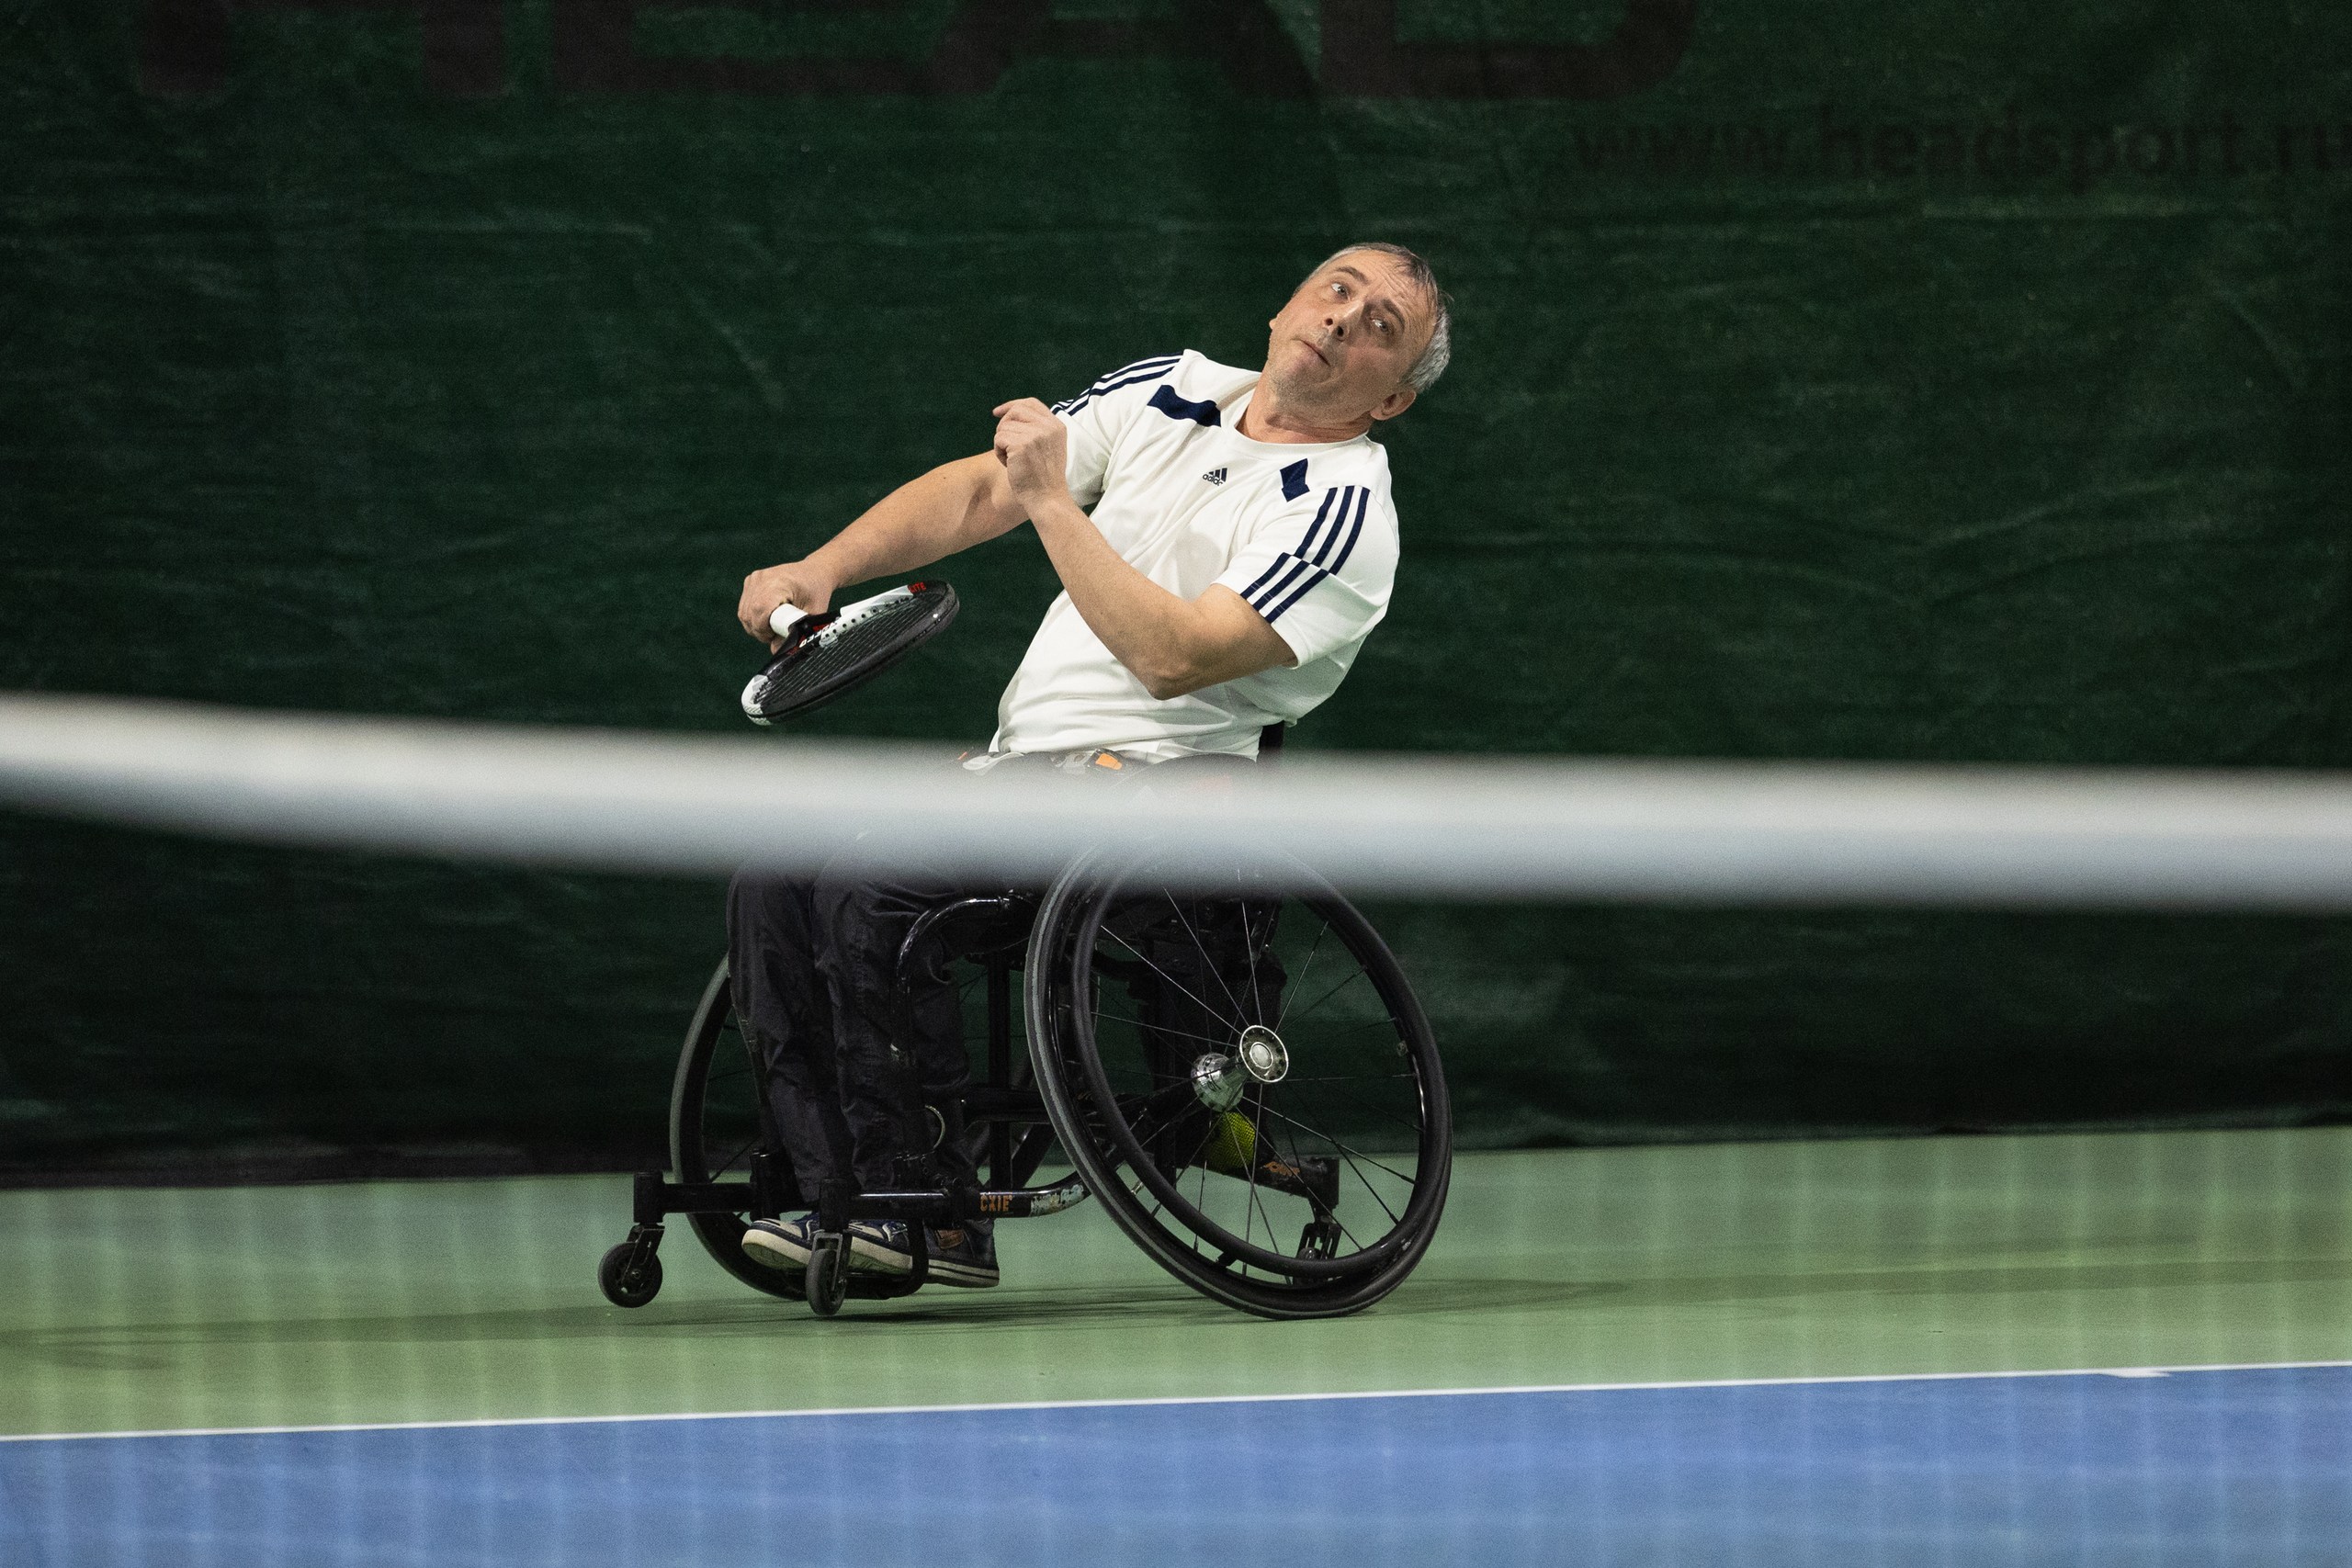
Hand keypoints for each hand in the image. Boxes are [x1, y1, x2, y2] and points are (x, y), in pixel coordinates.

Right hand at [738, 562, 835, 650]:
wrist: (814, 571)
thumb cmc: (816, 592)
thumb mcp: (812, 615)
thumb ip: (795, 633)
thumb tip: (776, 651)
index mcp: (779, 583)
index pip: (759, 611)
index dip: (764, 630)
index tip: (775, 636)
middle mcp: (762, 578)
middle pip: (749, 614)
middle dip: (760, 631)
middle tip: (776, 634)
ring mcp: (754, 579)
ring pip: (744, 613)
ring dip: (756, 626)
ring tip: (773, 626)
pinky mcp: (751, 581)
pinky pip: (744, 607)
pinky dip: (753, 617)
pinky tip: (768, 617)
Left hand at [991, 398, 1071, 516]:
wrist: (1047, 498)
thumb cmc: (1044, 478)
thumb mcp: (1049, 447)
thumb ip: (1038, 429)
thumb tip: (1010, 415)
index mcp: (1057, 425)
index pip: (1031, 403)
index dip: (1012, 405)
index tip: (997, 413)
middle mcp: (1048, 426)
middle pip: (1015, 411)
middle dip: (1003, 425)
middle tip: (1004, 446)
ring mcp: (1035, 434)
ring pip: (1004, 427)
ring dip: (1002, 444)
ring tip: (1013, 461)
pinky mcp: (1021, 444)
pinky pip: (998, 439)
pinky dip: (998, 453)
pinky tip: (1010, 465)